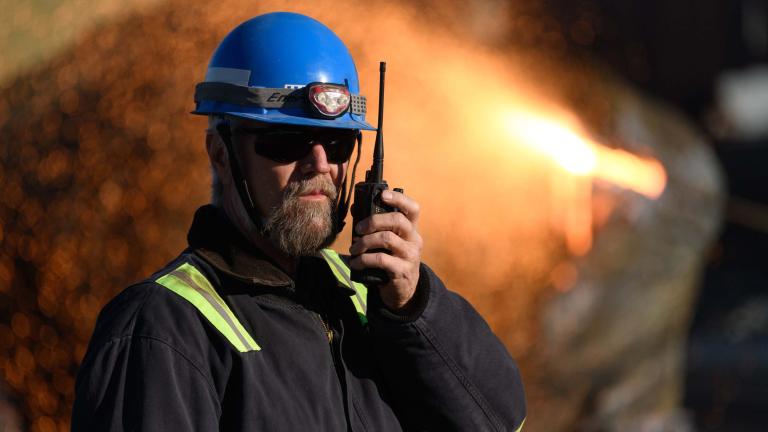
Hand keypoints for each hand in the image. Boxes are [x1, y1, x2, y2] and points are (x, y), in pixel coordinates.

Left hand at [349, 190, 422, 311]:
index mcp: (411, 229)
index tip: (382, 195)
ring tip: (354, 249)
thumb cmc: (392, 260)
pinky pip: (381, 260)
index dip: (399, 198)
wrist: (403, 290)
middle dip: (373, 221)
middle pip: (397, 220)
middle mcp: (414, 240)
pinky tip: (355, 263)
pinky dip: (363, 260)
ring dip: (365, 242)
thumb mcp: (388, 243)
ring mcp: (410, 256)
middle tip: (358, 229)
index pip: (413, 208)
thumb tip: (355, 208)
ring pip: (387, 239)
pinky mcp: (402, 271)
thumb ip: (375, 227)